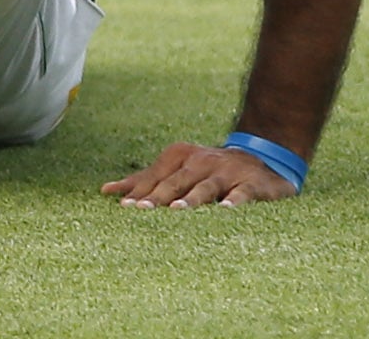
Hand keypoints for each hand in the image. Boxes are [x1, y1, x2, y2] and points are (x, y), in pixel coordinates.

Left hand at [100, 141, 297, 208]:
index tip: (123, 208)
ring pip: (205, 187)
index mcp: (180, 156)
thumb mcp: (177, 169)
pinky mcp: (251, 183)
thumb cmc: (209, 170)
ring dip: (191, 199)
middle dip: (158, 196)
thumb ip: (144, 181)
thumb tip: (105, 191)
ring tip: (177, 210)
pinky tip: (226, 211)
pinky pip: (241, 193)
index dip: (139, 192)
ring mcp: (226, 171)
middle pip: (176, 181)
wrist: (263, 156)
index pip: (155, 176)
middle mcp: (201, 161)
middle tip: (141, 211)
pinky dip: (234, 201)